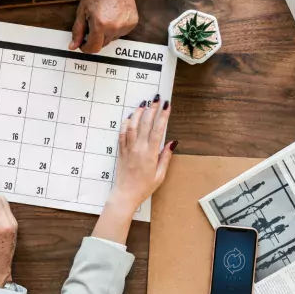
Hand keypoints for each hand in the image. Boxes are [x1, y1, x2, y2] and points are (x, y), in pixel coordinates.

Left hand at [69, 0, 141, 52]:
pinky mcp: (132, 23)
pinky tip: (113, 17)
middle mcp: (114, 28)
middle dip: (95, 38)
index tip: (83, 44)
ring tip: (104, 18)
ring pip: (112, 39)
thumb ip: (78, 30)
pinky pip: (121, 33)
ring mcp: (125, 26)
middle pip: (102, 44)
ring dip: (106, 33)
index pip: (93, 48)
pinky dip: (115, 28)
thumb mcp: (82, 10)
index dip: (86, 47)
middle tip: (92, 25)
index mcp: (100, 25)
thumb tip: (73, 45)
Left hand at [92, 96, 176, 243]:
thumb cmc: (144, 187)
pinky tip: (130, 116)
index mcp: (150, 154)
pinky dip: (126, 123)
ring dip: (138, 113)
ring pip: (132, 126)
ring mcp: (128, 148)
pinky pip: (122, 133)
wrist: (125, 194)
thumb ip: (166, 157)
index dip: (163, 116)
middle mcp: (138, 148)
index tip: (167, 106)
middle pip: (145, 124)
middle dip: (152, 109)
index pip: (157, 130)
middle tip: (157, 98)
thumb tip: (173, 142)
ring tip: (144, 103)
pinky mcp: (121, 151)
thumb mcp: (160, 175)